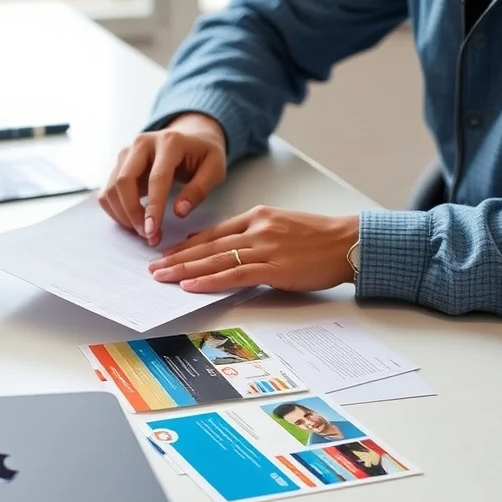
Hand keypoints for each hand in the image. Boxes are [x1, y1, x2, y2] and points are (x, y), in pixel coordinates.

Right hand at [99, 112, 228, 246]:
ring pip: (112, 188)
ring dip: (124, 216)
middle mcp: (142, 143)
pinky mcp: (118, 164)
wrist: (189, 135)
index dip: (153, 207)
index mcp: (169, 142)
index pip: (156, 178)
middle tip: (148, 236)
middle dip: (132, 213)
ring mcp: (126, 153)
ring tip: (143, 231)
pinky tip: (133, 221)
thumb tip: (179, 212)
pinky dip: (116, 211)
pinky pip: (107, 192)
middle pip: (124, 181)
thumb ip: (199, 190)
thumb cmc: (203, 154)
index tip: (152, 232)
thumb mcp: (215, 169)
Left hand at [148, 206, 358, 292]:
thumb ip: (256, 235)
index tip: (168, 253)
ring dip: (185, 269)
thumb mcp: (283, 226)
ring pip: (216, 258)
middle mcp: (256, 229)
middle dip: (177, 257)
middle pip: (208, 245)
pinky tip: (191, 284)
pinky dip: (210, 279)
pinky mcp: (275, 267)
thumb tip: (230, 251)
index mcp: (258, 216)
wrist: (348, 241)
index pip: (214, 232)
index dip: (188, 244)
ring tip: (162, 277)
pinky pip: (235, 274)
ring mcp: (265, 248)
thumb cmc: (320, 237)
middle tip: (152, 267)